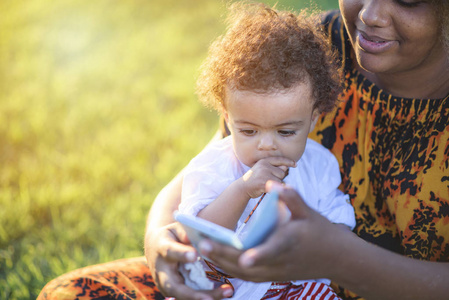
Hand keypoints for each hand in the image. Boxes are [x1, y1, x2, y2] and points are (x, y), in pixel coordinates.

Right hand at [145, 222, 233, 299]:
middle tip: (208, 299)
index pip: (170, 252)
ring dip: (204, 298)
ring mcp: (166, 285)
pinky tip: (223, 294)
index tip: (194, 255)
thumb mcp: (175, 228)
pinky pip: (189, 298)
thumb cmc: (171, 236)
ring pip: (183, 297)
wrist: (156, 248)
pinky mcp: (174, 293)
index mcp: (162, 249)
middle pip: (174, 287)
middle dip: (192, 295)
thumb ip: (184, 232)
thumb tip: (191, 236)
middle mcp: (161, 272)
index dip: (182, 254)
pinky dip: (206, 297)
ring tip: (227, 292)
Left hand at [199, 181, 345, 281]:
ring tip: (200, 248)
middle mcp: (280, 262)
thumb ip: (290, 197)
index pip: (273, 251)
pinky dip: (228, 267)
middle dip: (224, 255)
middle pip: (248, 265)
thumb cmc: (320, 231)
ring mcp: (275, 272)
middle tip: (202, 244)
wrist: (335, 257)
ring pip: (243, 273)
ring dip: (222, 262)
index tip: (244, 259)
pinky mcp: (271, 276)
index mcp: (290, 243)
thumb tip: (272, 183)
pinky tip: (214, 257)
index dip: (259, 256)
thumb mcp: (308, 211)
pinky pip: (246, 275)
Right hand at [242, 157, 294, 197]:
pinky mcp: (265, 182)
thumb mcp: (262, 169)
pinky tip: (266, 188)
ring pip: (281, 179)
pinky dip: (275, 189)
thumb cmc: (255, 179)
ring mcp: (264, 173)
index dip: (289, 162)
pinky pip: (278, 186)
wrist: (243, 187)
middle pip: (282, 171)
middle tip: (268, 180)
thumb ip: (273, 167)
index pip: (280, 159)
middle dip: (279, 177)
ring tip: (266, 184)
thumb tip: (286, 166)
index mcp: (264, 161)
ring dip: (277, 183)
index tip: (295, 164)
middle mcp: (265, 165)